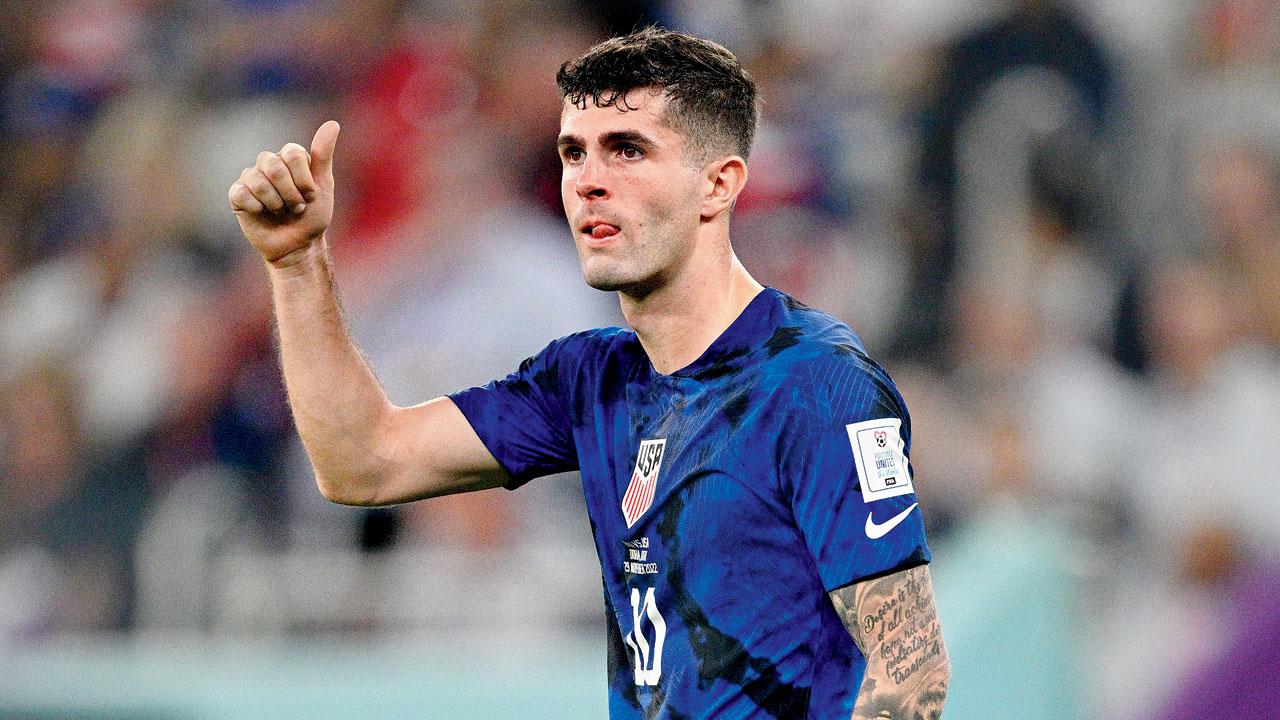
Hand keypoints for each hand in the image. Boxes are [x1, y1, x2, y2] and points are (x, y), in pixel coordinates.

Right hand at [229, 120, 339, 265]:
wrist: (298, 245)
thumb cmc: (313, 216)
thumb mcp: (323, 186)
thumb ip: (323, 155)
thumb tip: (333, 123)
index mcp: (289, 157)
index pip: (292, 153)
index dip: (303, 179)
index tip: (310, 196)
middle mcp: (268, 163)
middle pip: (274, 165)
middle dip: (290, 193)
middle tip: (297, 207)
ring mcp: (251, 178)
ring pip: (258, 181)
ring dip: (276, 203)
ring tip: (281, 212)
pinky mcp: (237, 195)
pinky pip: (241, 193)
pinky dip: (257, 207)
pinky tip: (262, 213)